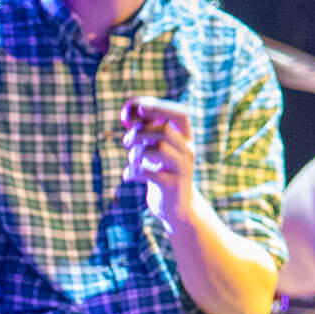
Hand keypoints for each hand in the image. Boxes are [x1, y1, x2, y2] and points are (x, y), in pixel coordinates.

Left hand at [122, 96, 198, 225]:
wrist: (175, 206)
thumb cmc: (160, 169)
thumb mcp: (154, 146)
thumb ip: (144, 127)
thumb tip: (126, 112)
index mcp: (185, 137)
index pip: (181, 114)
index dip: (160, 107)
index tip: (139, 109)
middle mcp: (188, 150)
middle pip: (164, 130)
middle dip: (139, 132)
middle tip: (126, 141)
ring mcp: (182, 168)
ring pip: (158, 148)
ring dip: (136, 151)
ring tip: (130, 159)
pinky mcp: (173, 185)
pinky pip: (149, 172)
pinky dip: (132, 171)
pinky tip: (127, 176)